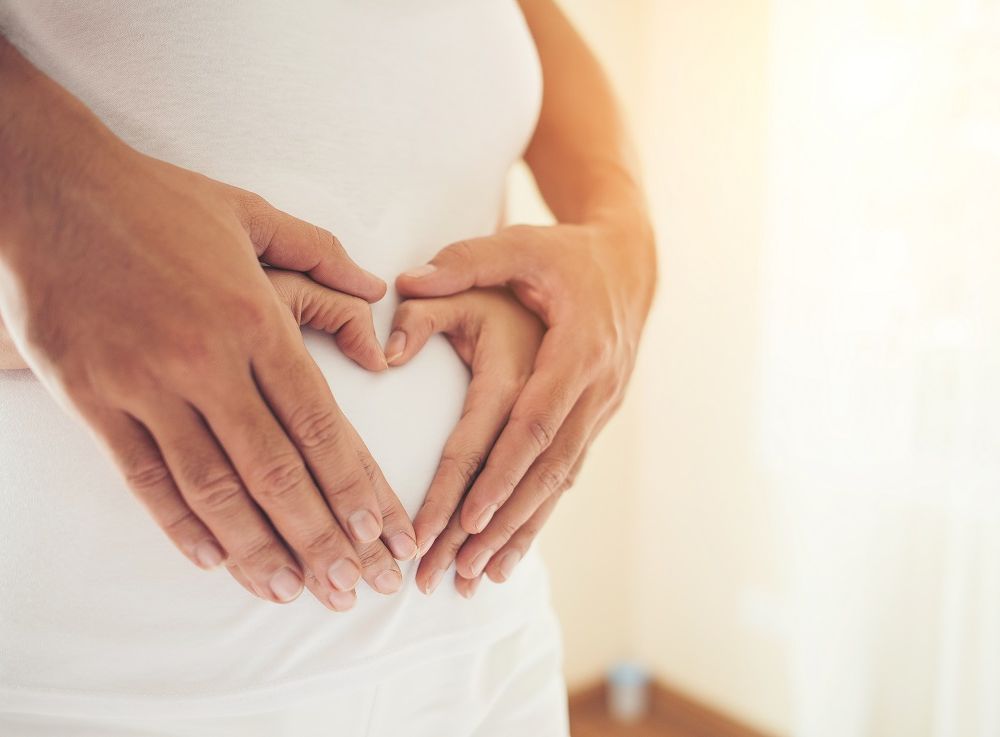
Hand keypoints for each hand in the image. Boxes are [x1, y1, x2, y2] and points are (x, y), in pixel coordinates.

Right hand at [0, 51, 415, 611]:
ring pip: (212, 488)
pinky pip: (143, 477)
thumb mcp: (251, 212)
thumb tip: (376, 288)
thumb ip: (320, 254)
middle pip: (277, 470)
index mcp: (255, 317)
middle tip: (356, 588)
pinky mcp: (92, 398)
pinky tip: (214, 560)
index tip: (385, 534)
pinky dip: (180, 524)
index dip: (357, 486)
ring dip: (258, 549)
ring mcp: (144, 384)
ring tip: (294, 592)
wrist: (47, 186)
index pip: (320, 422)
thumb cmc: (157, 199)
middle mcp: (205, 361)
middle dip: (323, 538)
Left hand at [396, 220, 654, 591]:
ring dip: (519, 531)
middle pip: (545, 470)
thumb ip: (464, 262)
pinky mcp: (594, 419)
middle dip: (501, 524)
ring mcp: (600, 409)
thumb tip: (404, 284)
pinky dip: (538, 515)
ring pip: (558, 482)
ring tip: (479, 577)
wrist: (629, 264)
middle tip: (456, 570)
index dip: (502, 474)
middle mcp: (595, 389)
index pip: (534, 424)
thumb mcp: (520, 245)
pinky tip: (511, 551)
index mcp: (575, 350)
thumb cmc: (566, 254)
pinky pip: (565, 476)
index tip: (465, 519)